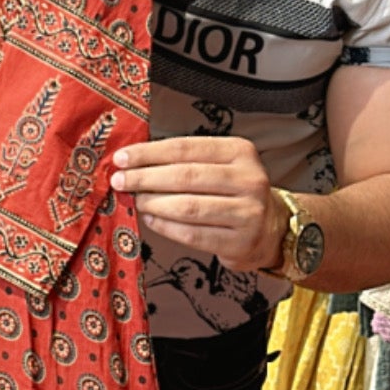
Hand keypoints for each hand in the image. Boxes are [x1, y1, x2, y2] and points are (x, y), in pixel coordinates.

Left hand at [111, 136, 285, 271]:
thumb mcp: (219, 166)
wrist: (269, 229)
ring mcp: (247, 213)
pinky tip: (150, 219)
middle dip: (145, 178)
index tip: (121, 158)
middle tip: (120, 181)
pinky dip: (165, 226)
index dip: (149, 153)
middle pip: (185, 176)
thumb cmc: (232, 192)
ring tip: (136, 200)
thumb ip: (183, 161)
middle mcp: (249, 179)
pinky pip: (192, 234)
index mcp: (240, 151)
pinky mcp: (240, 242)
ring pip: (187, 207)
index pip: (185, 148)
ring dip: (153, 203)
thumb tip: (133, 163)